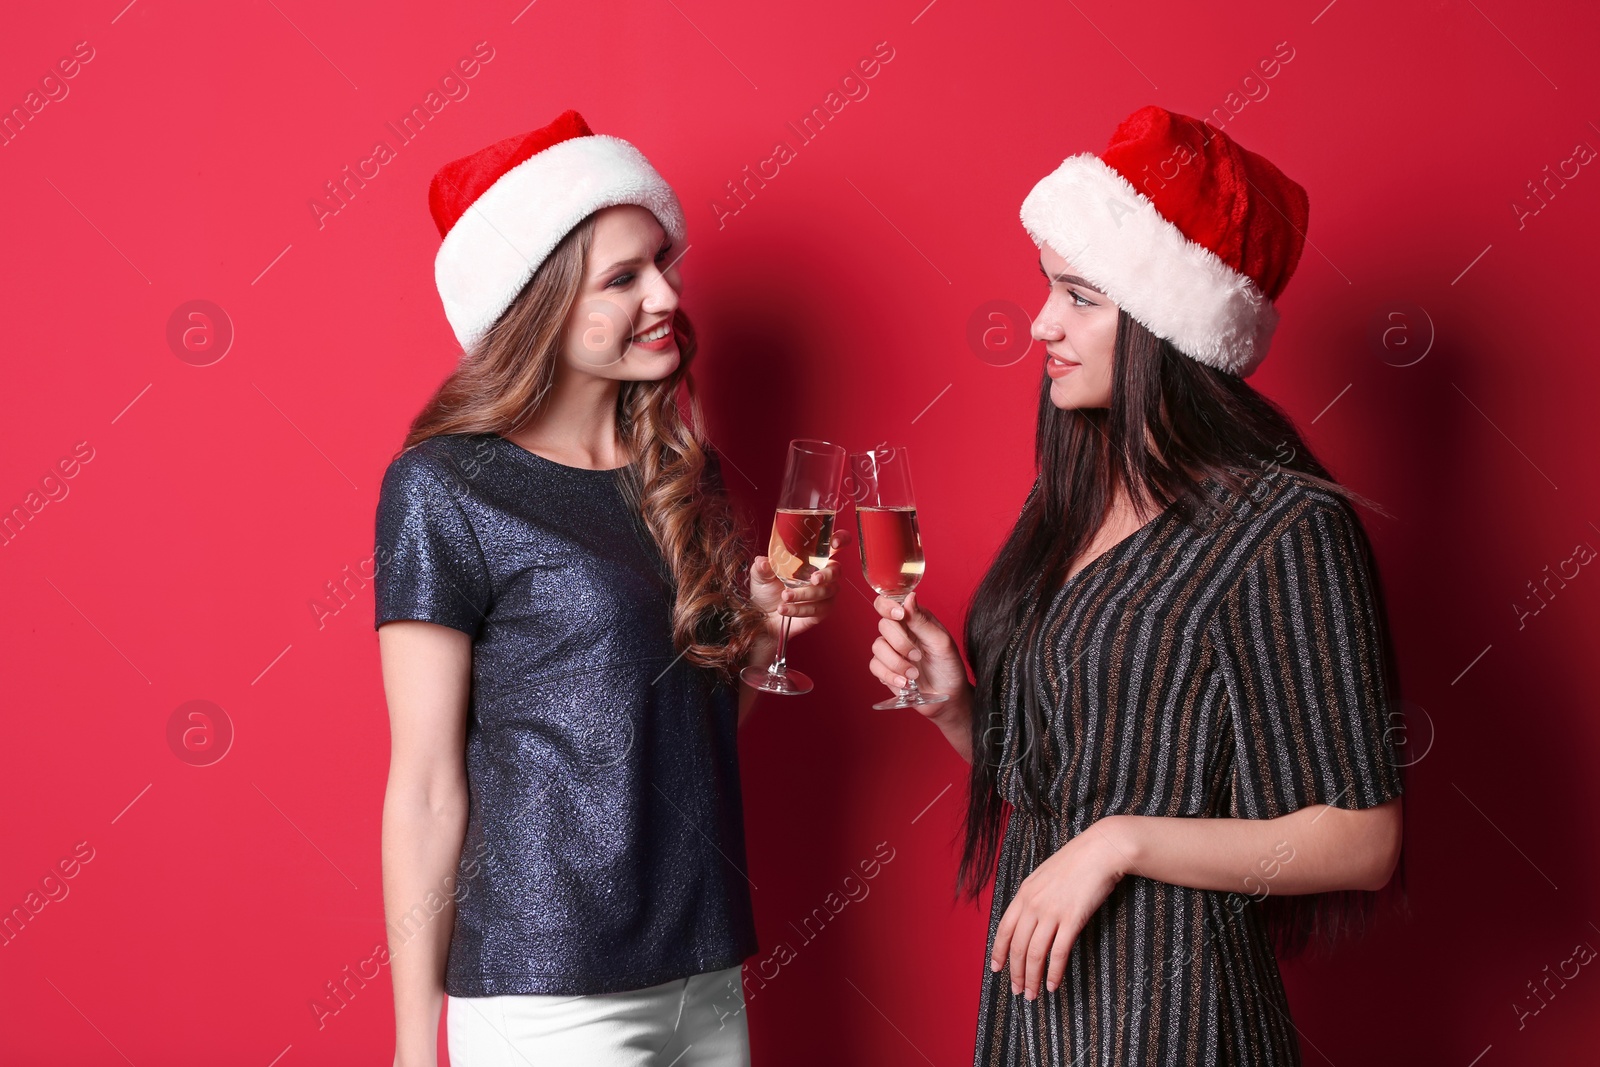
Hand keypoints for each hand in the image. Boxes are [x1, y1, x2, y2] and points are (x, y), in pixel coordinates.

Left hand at [749, 530, 848, 642]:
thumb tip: (762, 562)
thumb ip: (762, 567)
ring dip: (804, 594)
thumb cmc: (767, 590)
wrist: (763, 616)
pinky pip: (817, 609)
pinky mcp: (822, 610)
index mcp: (811, 558)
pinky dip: (799, 609)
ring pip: (825, 591)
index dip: (840, 540)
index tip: (835, 543)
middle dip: (826, 574)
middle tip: (813, 579)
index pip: (832, 545)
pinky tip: (785, 609)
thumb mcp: (760, 576)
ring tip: (785, 596)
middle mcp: (822, 573)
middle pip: (835, 570)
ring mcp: (824, 592)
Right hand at [869, 589, 972, 718]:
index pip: (889, 603)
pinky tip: (905, 683)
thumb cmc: (949, 667)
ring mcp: (891, 650)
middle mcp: (900, 632)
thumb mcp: (941, 642)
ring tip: (914, 675)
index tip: (900, 615)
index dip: (888, 606)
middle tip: (917, 656)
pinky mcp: (885, 669)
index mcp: (914, 619)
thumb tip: (909, 597)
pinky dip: (890, 676)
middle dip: (900, 643)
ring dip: (897, 663)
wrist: (948, 697)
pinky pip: (875, 667)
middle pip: (883, 625)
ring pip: (877, 647)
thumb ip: (922, 621)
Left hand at [990, 816, 1133, 998]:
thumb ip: (1033, 896)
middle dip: (1015, 972)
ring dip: (1032, 978)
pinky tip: (1053, 985)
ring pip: (1034, 953)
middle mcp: (1033, 904)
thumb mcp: (1044, 876)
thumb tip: (1028, 917)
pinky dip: (1053, 972)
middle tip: (1018, 990)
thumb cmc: (1076, 862)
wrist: (1100, 851)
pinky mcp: (1072, 919)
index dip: (998, 952)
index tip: (996, 969)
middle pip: (1017, 946)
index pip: (1003, 929)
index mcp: (1024, 893)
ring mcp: (1052, 912)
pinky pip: (1058, 953)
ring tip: (1033, 994)